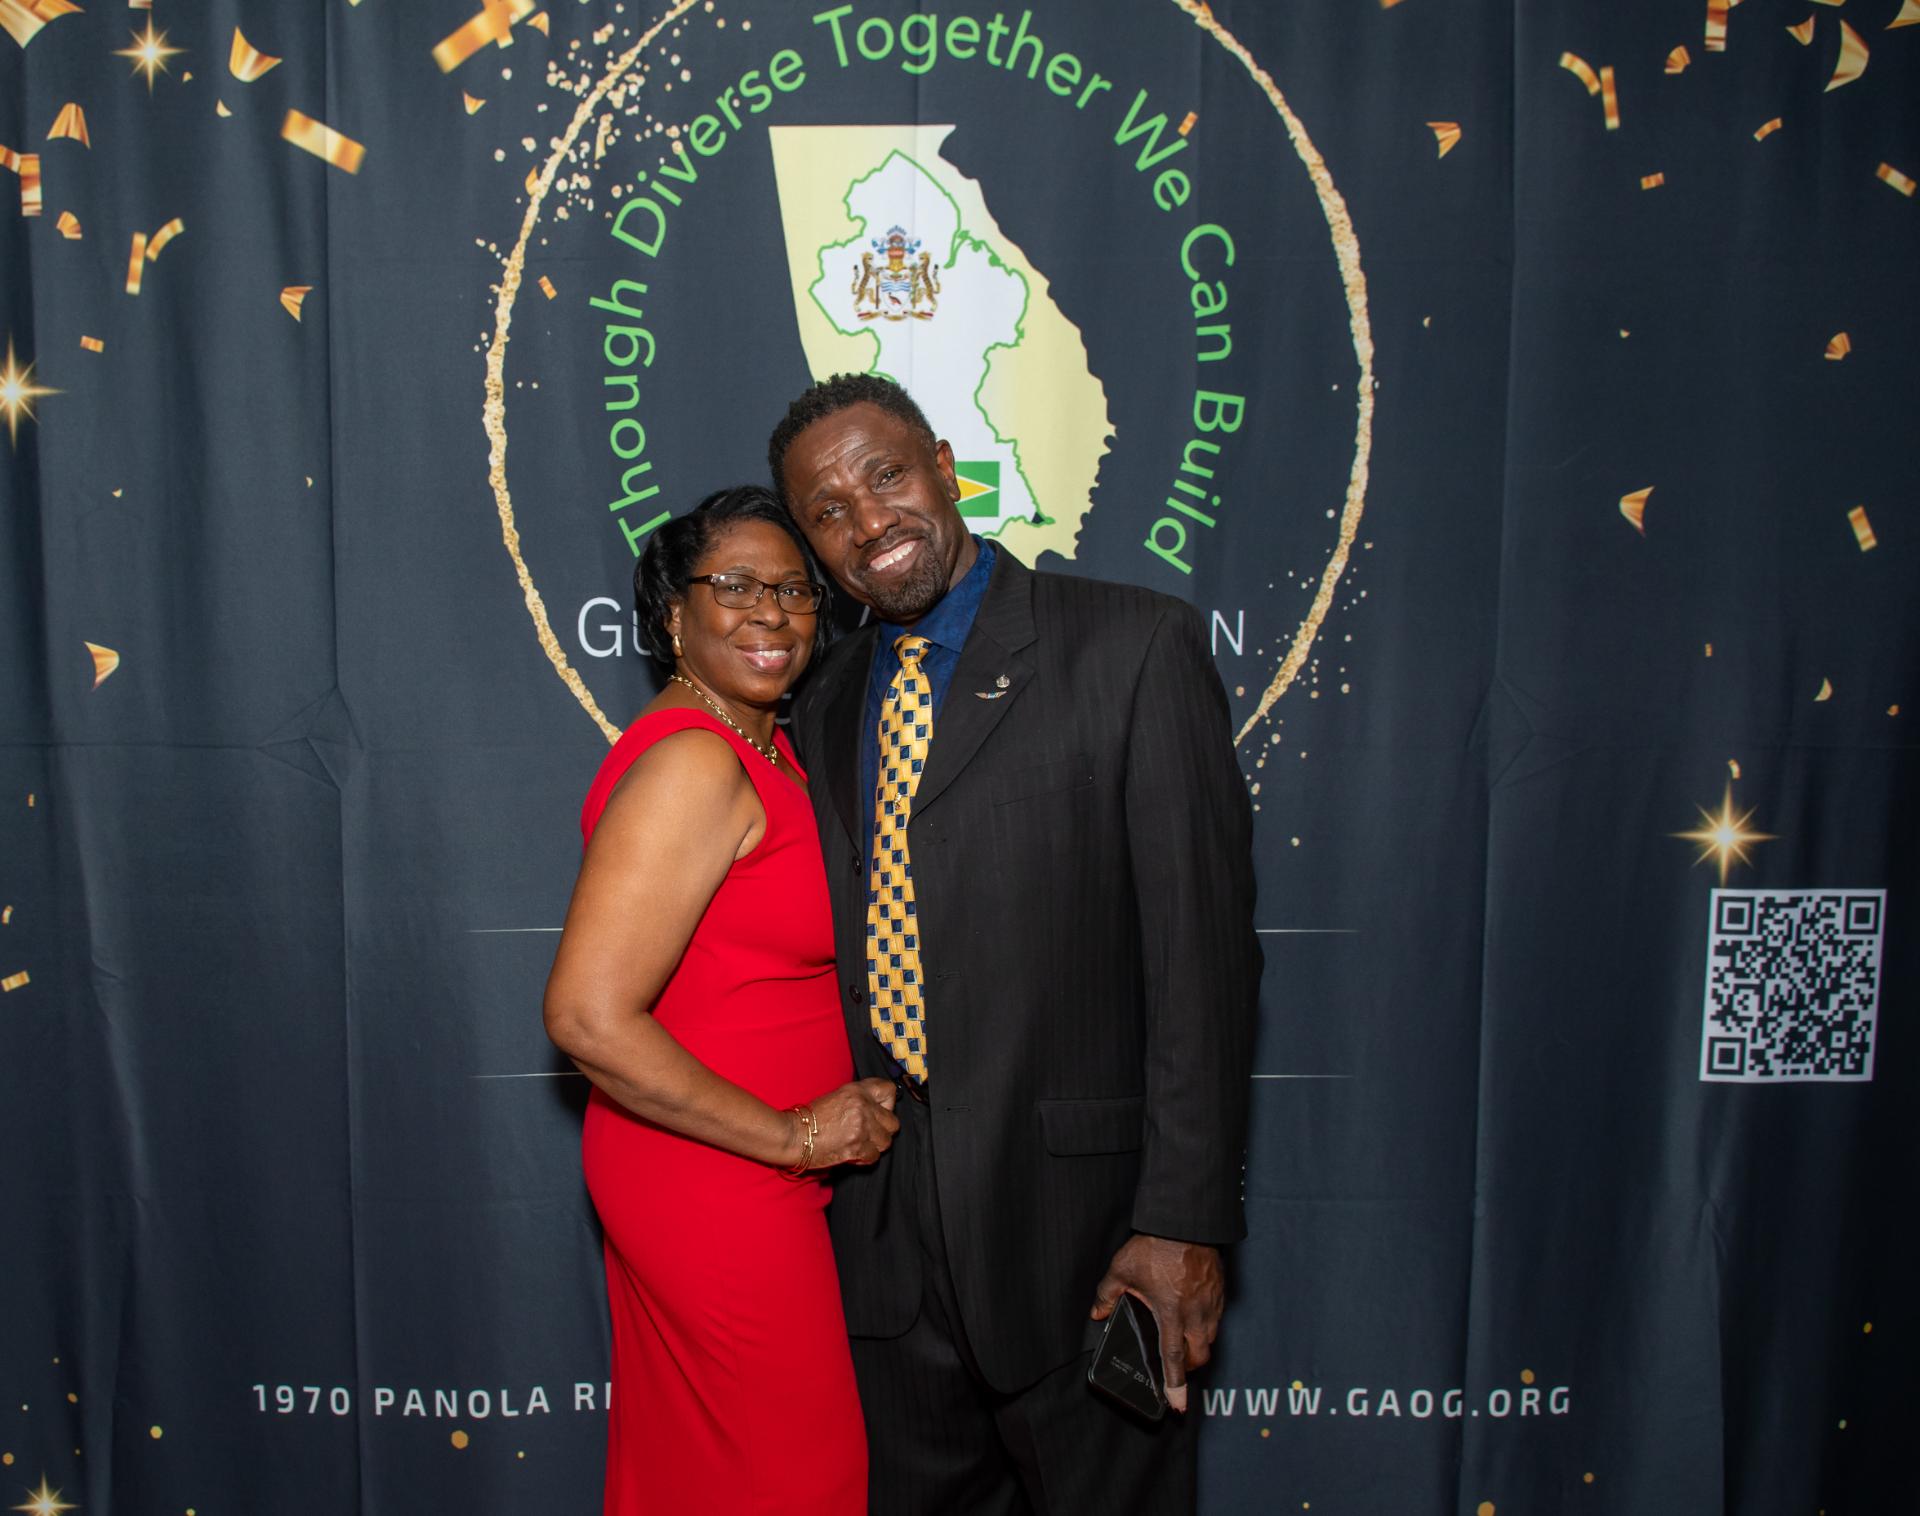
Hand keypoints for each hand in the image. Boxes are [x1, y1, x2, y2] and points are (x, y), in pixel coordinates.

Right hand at [804, 1078, 899, 1168]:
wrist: (793, 1135)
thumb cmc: (810, 1118)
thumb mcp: (836, 1097)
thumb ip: (859, 1101)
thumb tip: (876, 1110)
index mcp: (856, 1091)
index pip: (889, 1090)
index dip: (888, 1104)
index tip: (880, 1111)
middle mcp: (862, 1107)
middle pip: (893, 1122)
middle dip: (883, 1130)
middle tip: (869, 1133)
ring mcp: (861, 1127)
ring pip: (886, 1141)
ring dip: (875, 1146)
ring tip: (860, 1144)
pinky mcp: (857, 1146)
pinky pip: (874, 1156)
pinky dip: (865, 1158)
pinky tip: (853, 1154)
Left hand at [1090, 1235, 1224, 1412]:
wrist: (1185, 1222)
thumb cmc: (1155, 1246)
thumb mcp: (1122, 1269)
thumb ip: (1107, 1294)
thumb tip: (1097, 1313)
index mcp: (1171, 1314)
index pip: (1174, 1360)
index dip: (1176, 1385)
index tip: (1179, 1405)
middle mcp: (1195, 1314)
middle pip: (1199, 1356)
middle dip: (1190, 1368)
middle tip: (1177, 1367)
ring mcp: (1211, 1303)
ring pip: (1211, 1339)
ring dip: (1199, 1347)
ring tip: (1183, 1340)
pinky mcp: (1220, 1292)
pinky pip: (1217, 1318)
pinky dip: (1207, 1325)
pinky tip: (1194, 1315)